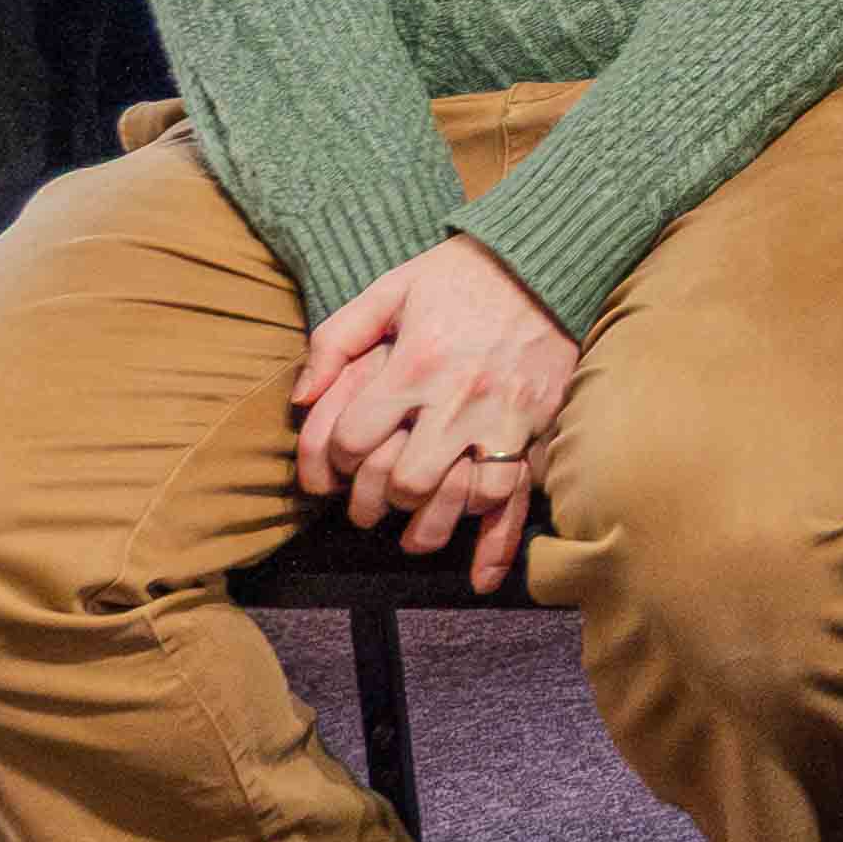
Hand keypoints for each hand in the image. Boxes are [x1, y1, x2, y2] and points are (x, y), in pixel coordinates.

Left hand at [292, 238, 577, 587]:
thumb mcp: (389, 291)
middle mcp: (458, 397)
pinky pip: (518, 496)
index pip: (355, 439)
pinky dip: (500, 544)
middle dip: (381, 499)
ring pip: (463, 499)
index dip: (334, 460)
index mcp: (414, 364)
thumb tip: (298, 398)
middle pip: (406, 480)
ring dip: (433, 522)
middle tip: (373, 502)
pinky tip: (483, 578)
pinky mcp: (538, 426)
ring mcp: (503, 416)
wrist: (544, 263)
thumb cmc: (457, 278)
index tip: (340, 460)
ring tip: (415, 528)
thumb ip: (335, 340)